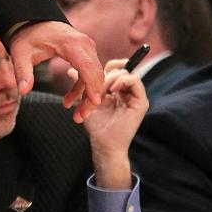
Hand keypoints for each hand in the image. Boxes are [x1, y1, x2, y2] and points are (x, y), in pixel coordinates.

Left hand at [9, 20, 102, 122]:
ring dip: (87, 96)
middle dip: (91, 98)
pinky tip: (68, 101)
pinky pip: (88, 74)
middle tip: (80, 118)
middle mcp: (84, 44)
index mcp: (71, 44)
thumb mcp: (20, 54)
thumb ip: (23, 72)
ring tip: (77, 116)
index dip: (92, 86)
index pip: (87, 67)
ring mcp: (87, 48)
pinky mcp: (85, 53)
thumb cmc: (27, 37)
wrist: (32, 22)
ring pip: (95, 76)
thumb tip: (23, 91)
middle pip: (95, 74)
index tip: (95, 103)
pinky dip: (82, 88)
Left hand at [78, 60, 148, 187]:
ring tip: (102, 92)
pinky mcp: (141, 102)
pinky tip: (113, 89)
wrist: (103, 144)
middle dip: (105, 75)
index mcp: (117, 90)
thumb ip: (83, 86)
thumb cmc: (96, 126)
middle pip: (121, 68)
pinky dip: (123, 81)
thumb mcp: (87, 101)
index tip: (93, 75)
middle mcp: (128, 92)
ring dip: (111, 79)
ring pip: (127, 73)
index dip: (105, 67)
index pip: (115, 68)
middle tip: (94, 88)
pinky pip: (135, 81)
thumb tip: (70, 71)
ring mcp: (135, 96)